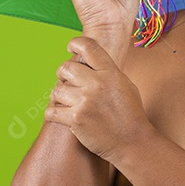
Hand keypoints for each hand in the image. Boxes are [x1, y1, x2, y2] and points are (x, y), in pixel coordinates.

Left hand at [44, 36, 150, 161]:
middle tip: (67, 82)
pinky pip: (51, 111)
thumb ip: (108, 71)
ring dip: (59, 96)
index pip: (88, 47)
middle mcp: (96, 84)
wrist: (132, 142)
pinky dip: (52, 113)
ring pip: (57, 90)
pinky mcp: (75, 120)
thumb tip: (91, 61)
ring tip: (67, 102)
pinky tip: (59, 114)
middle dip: (63, 75)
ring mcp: (85, 102)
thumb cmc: (131, 114)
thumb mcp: (126, 85)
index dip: (75, 43)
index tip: (71, 47)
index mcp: (110, 73)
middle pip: (65, 68)